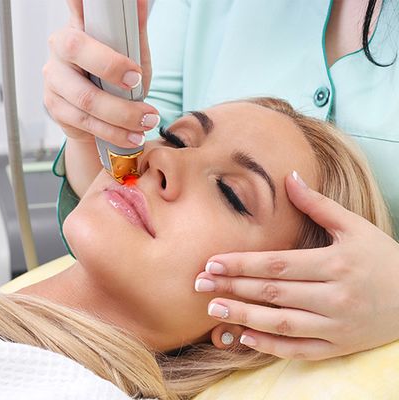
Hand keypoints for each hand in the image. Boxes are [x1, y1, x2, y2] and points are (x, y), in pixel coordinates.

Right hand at [43, 0, 157, 146]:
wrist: (100, 115)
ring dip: (123, 114)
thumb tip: (141, 3)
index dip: (88, 9)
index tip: (115, 32)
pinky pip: (87, 123)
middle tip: (139, 83)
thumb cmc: (115, 79)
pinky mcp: (57, 109)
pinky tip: (134, 137)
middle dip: (112, 69)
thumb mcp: (130, 55)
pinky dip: (115, 132)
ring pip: (86, 98)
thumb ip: (135, 33)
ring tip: (147, 121)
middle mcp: (59, 51)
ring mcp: (54, 81)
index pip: (75, 7)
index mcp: (77, 29)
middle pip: (77, 51)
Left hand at [195, 172, 398, 359]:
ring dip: (244, 317)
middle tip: (199, 283)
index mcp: (335, 264)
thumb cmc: (383, 258)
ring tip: (213, 309)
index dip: (242, 263)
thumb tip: (290, 177)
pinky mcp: (338, 346)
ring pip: (281, 323)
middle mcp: (333, 296)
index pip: (277, 264)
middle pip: (273, 292)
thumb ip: (318, 205)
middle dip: (233, 287)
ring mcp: (336, 325)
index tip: (212, 262)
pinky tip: (244, 337)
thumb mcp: (355, 226)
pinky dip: (271, 346)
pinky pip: (299, 349)